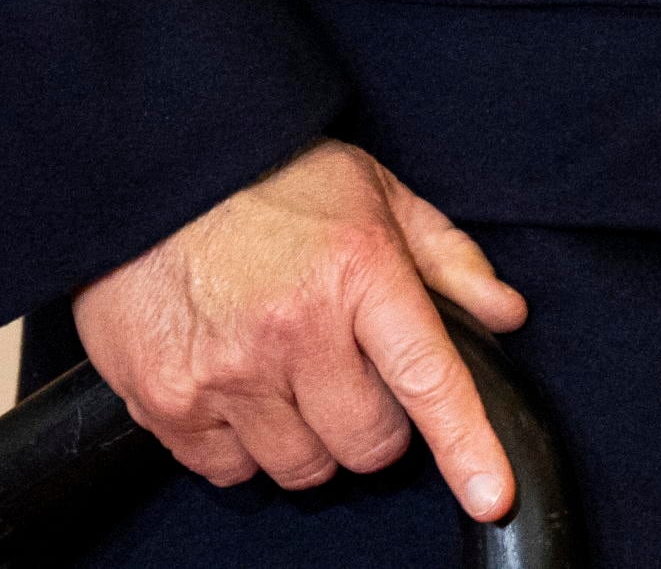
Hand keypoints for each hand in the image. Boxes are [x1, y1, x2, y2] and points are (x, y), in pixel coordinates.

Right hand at [70, 140, 529, 517]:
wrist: (157, 164)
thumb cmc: (271, 178)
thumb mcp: (374, 191)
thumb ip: (445, 257)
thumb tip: (503, 315)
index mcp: (357, 270)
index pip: (426, 376)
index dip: (466, 445)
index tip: (491, 495)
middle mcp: (293, 328)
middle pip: (366, 446)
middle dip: (369, 423)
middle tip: (343, 370)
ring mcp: (226, 371)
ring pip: (299, 468)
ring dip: (305, 437)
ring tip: (283, 371)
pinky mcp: (167, 401)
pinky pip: (228, 470)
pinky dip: (239, 445)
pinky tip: (233, 383)